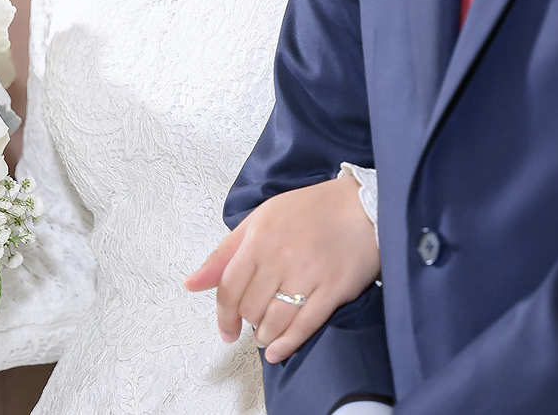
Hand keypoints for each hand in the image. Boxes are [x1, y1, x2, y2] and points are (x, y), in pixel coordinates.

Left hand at [184, 174, 378, 363]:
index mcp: (260, 236)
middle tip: (254, 322)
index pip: (229, 287)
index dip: (223, 315)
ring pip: (274, 321)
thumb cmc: (313, 209)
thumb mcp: (263, 218)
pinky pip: (303, 326)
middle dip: (248, 321)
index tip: (226, 329)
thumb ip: (226, 252)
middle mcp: (281, 256)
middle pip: (250, 307)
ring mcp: (308, 274)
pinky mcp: (333, 289)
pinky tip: (278, 351)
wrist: (365, 205)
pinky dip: (287, 344)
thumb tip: (192, 283)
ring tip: (266, 335)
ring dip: (265, 336)